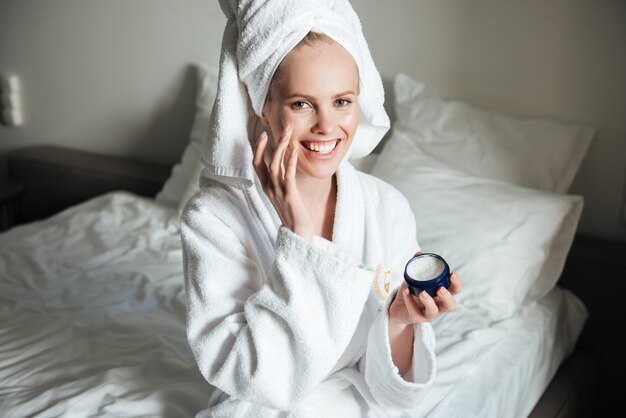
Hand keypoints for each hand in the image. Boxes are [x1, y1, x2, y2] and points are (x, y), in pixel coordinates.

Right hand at [253, 125, 314, 240]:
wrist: (298, 231)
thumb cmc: (292, 211)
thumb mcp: (283, 191)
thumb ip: (281, 177)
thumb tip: (284, 161)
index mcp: (266, 186)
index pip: (257, 163)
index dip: (259, 148)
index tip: (264, 134)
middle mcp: (269, 187)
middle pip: (265, 160)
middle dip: (271, 143)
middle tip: (281, 128)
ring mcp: (278, 191)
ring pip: (275, 165)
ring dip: (282, 147)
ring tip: (288, 134)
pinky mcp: (289, 195)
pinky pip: (288, 175)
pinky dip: (290, 162)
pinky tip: (295, 150)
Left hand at [388, 251, 461, 325]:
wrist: (397, 307)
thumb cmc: (411, 291)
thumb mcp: (414, 277)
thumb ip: (417, 266)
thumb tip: (419, 253)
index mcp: (442, 294)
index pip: (455, 291)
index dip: (457, 284)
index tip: (452, 274)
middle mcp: (438, 305)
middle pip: (450, 306)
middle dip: (447, 298)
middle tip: (440, 289)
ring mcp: (427, 314)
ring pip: (433, 312)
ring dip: (429, 302)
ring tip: (422, 292)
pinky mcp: (415, 318)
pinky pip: (414, 311)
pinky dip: (410, 301)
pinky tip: (406, 291)